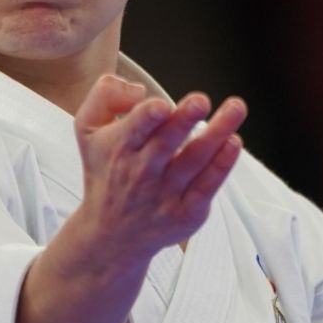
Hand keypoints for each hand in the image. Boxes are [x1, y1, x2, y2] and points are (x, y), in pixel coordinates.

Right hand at [70, 74, 246, 273]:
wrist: (111, 233)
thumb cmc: (106, 172)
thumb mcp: (87, 130)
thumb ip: (104, 96)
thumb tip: (138, 89)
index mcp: (120, 147)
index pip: (135, 128)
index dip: (148, 116)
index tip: (162, 106)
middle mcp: (142, 171)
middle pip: (167, 142)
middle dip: (184, 119)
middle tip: (201, 101)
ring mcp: (166, 194)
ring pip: (195, 160)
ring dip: (217, 132)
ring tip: (236, 108)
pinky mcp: (187, 212)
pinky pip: (208, 186)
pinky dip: (223, 164)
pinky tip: (233, 142)